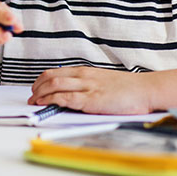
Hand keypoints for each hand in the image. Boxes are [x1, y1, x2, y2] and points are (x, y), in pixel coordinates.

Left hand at [28, 67, 153, 114]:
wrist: (145, 90)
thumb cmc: (127, 88)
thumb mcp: (102, 81)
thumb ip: (88, 85)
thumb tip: (73, 93)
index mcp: (85, 71)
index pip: (56, 72)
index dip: (41, 80)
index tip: (35, 87)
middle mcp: (83, 76)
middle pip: (51, 77)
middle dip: (37, 87)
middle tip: (31, 96)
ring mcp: (87, 87)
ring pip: (54, 85)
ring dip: (40, 94)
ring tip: (34, 102)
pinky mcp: (91, 100)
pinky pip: (66, 98)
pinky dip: (52, 100)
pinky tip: (45, 104)